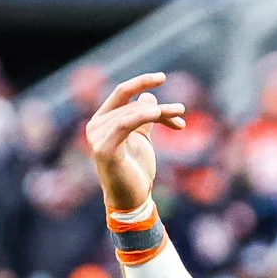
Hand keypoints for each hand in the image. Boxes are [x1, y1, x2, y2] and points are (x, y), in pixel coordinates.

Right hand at [85, 72, 185, 214]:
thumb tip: (148, 96)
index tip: (162, 77)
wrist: (132, 200)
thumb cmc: (135, 171)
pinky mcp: (104, 149)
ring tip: (179, 115)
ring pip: (133, 113)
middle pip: (133, 105)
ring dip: (159, 112)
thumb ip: (143, 118)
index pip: (121, 93)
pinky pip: (125, 124)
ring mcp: (96, 137)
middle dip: (160, 108)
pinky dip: (142, 116)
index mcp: (102, 120)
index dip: (140, 82)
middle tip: (181, 113)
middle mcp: (95, 126)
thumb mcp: (142, 139)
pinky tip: (159, 114)